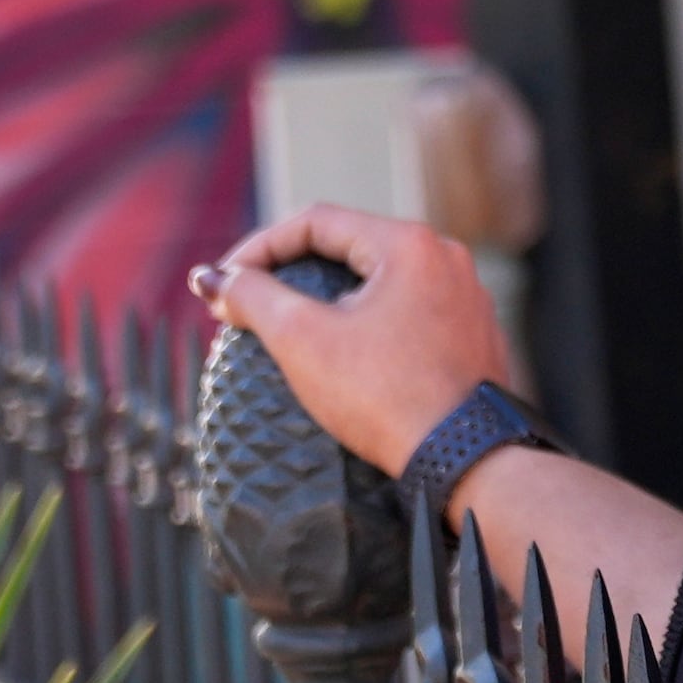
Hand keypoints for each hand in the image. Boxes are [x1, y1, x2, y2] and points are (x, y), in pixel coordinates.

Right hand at [195, 205, 517, 477]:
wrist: (466, 460)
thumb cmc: (385, 398)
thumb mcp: (304, 341)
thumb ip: (253, 298)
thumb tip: (211, 279)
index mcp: (409, 244)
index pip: (316, 222)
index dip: (259, 248)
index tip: (224, 285)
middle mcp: (445, 258)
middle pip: (349, 245)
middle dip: (291, 270)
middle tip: (247, 304)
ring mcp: (465, 295)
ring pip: (379, 279)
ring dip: (328, 296)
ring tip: (286, 328)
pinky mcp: (471, 333)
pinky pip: (407, 309)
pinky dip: (366, 320)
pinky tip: (341, 351)